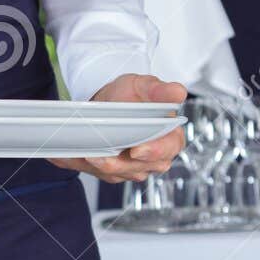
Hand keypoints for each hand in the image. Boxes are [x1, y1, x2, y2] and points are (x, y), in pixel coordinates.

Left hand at [48, 73, 186, 184]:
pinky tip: (82, 156)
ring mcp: (134, 167)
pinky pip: (102, 173)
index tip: (137, 149)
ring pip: (119, 173)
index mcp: (169, 137)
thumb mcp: (143, 86)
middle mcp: (153, 157)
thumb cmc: (129, 95)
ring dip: (102, 166)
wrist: (107, 102)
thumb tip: (178, 92)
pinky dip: (90, 166)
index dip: (154, 151)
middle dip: (120, 163)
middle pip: (141, 167)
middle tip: (102, 155)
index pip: (168, 149)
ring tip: (88, 154)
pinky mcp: (114, 172)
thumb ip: (159, 90)